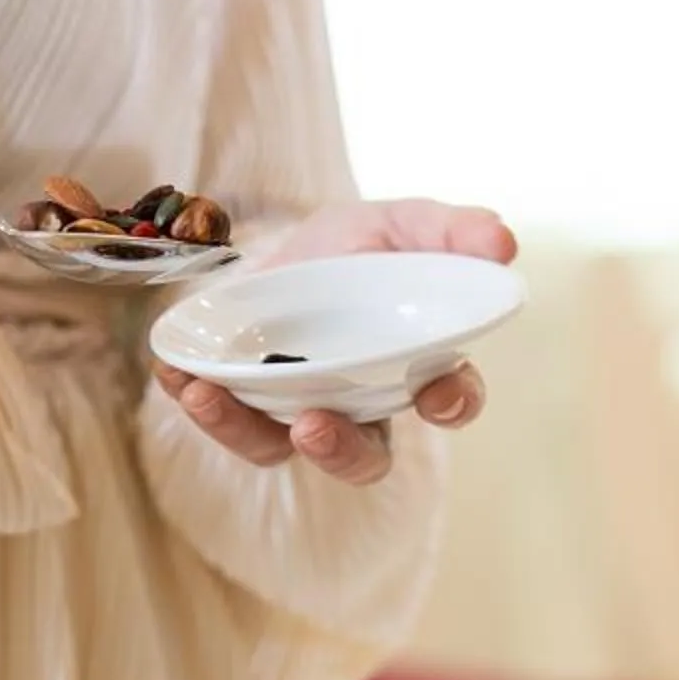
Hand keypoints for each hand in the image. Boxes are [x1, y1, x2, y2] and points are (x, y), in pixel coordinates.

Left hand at [156, 198, 516, 485]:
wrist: (281, 244)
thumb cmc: (353, 247)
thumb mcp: (399, 223)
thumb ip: (450, 229)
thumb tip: (504, 241)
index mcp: (412, 367)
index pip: (449, 399)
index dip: (450, 403)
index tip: (438, 393)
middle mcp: (359, 404)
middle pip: (364, 456)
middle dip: (342, 452)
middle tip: (314, 427)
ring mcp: (298, 409)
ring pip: (281, 448)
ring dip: (244, 431)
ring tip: (208, 398)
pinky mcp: (244, 402)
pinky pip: (226, 419)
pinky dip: (198, 402)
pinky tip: (174, 374)